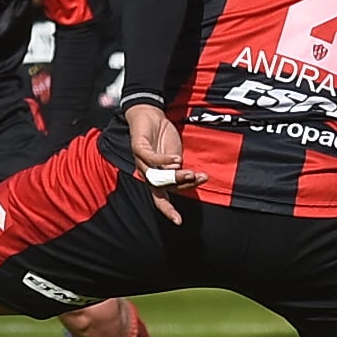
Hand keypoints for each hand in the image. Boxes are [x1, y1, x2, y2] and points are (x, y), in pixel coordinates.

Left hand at [123, 103, 205, 224]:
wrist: (150, 115)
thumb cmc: (163, 138)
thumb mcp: (176, 157)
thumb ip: (180, 170)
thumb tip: (189, 179)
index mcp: (156, 177)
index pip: (161, 198)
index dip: (168, 210)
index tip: (178, 221)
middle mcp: (147, 173)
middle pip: (163, 186)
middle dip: (183, 184)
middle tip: (199, 178)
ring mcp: (140, 161)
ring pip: (156, 175)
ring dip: (174, 175)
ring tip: (190, 172)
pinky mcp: (138, 148)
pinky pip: (150, 158)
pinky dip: (164, 160)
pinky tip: (175, 159)